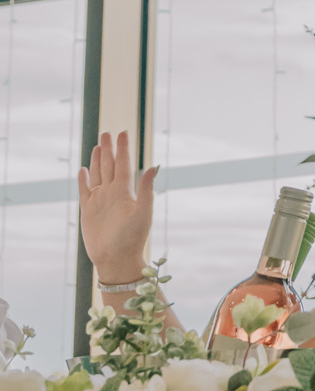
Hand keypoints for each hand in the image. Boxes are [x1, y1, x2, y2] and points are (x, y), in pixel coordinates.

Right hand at [78, 131, 156, 284]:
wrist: (116, 258)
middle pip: (110, 166)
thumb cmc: (133, 238)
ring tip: (99, 146)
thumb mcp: (143, 212)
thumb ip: (146, 190)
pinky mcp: (88, 210)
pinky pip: (85, 190)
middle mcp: (113, 193)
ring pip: (98, 175)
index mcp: (126, 192)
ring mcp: (100, 200)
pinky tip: (84, 169)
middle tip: (107, 132)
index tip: (123, 132)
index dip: (124, 149)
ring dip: (98, 160)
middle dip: (110, 149)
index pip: (125, 164)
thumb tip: (154, 167)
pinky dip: (84, 179)